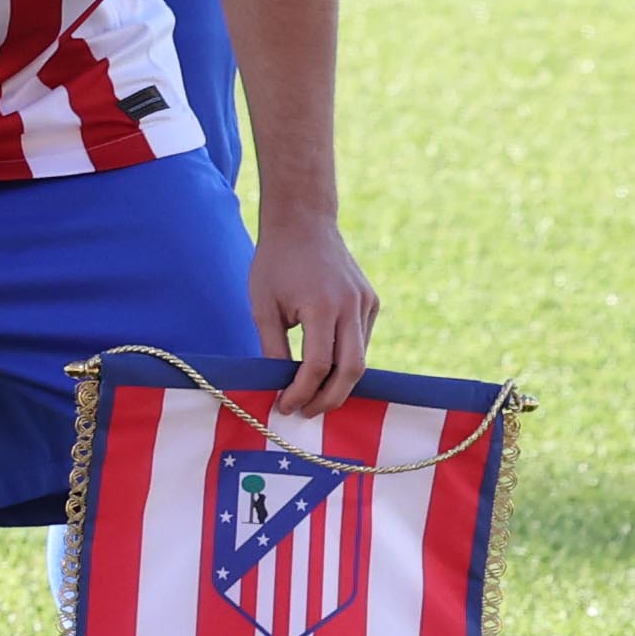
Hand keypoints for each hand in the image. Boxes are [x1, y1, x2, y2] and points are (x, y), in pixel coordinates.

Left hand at [248, 208, 379, 420]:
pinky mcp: (372, 301)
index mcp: (322, 307)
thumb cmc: (274, 262)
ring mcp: (367, 303)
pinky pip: (362, 341)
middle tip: (307, 413)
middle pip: (351, 370)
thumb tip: (278, 385)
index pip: (317, 366)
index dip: (302, 392)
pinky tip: (325, 369)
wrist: (303, 222)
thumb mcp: (262, 305)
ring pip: (361, 358)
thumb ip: (272, 347)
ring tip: (313, 396)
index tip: (285, 406)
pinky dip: (346, 360)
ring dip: (339, 382)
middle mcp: (352, 306)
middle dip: (329, 398)